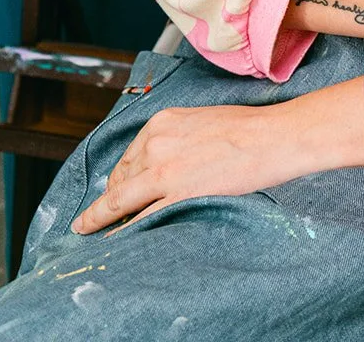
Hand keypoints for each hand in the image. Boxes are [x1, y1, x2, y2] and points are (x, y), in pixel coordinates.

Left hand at [71, 105, 289, 234]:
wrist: (271, 137)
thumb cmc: (245, 129)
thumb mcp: (199, 122)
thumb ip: (175, 140)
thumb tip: (164, 164)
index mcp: (161, 123)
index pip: (128, 158)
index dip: (118, 181)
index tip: (112, 195)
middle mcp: (155, 143)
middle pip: (120, 180)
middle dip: (111, 201)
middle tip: (103, 219)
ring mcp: (163, 170)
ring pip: (121, 200)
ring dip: (106, 218)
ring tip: (92, 233)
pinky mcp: (177, 195)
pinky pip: (140, 219)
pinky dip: (123, 231)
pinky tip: (114, 241)